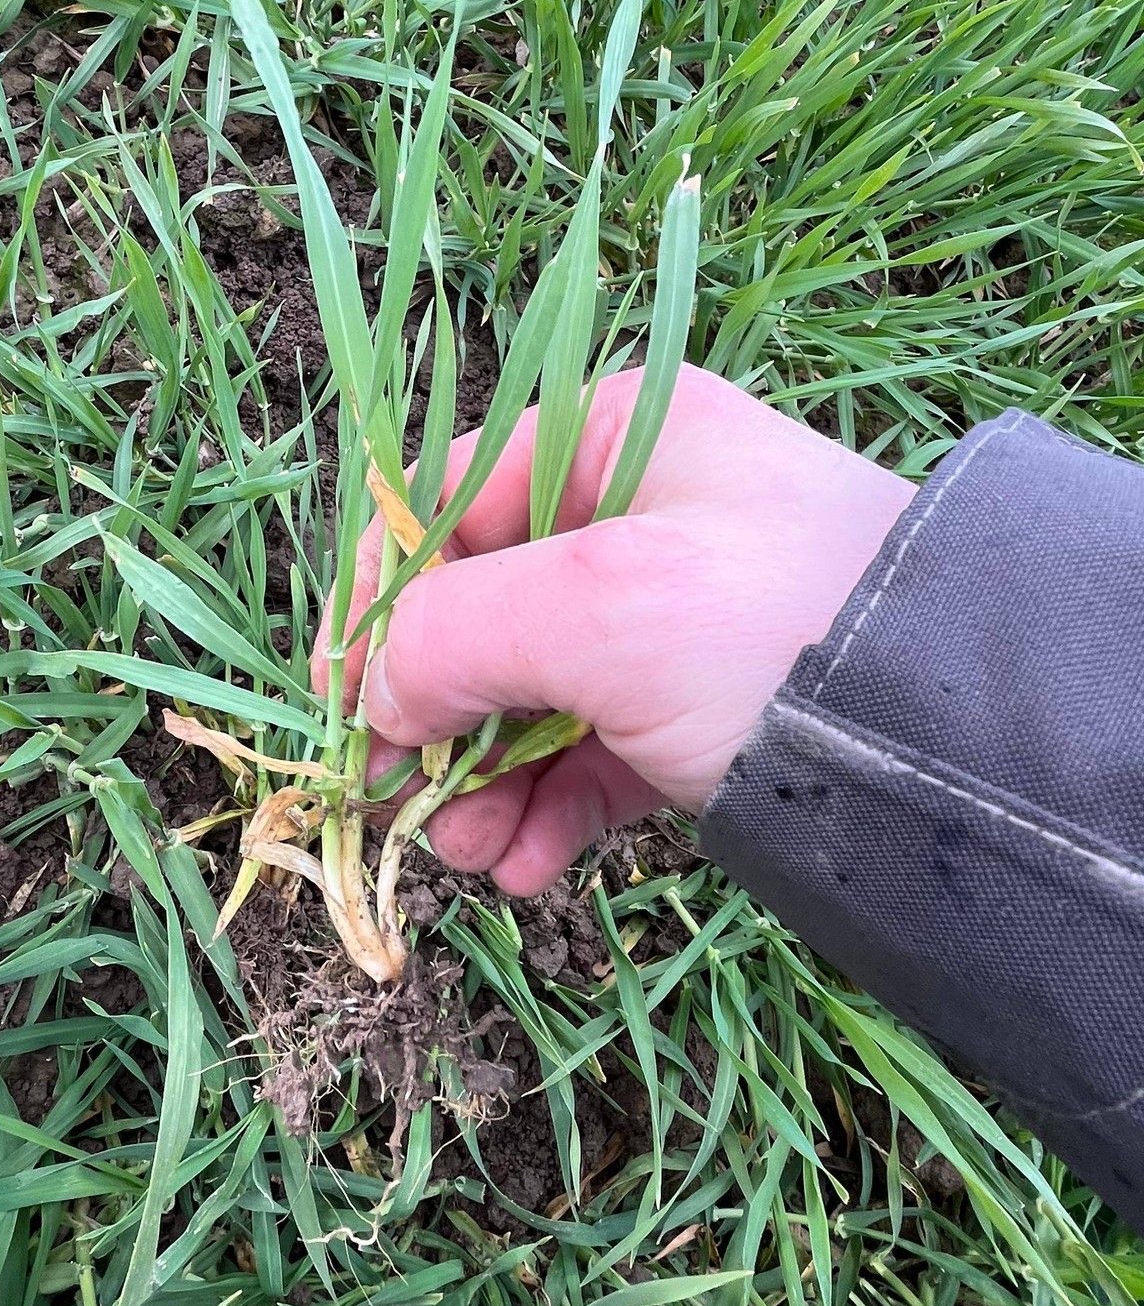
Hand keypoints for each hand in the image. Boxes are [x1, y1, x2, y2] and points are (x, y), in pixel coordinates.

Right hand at [313, 365, 913, 897]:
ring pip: (529, 696)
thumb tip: (367, 692)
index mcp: (613, 438)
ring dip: (479, 780)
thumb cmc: (776, 629)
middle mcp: (639, 516)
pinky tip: (526, 867)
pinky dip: (547, 811)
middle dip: (431, 714)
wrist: (965, 748)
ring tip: (470, 856)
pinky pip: (591, 755)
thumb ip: (453, 633)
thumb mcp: (601, 605)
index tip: (341, 702)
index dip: (379, 603)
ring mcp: (672, 620)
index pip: (443, 503)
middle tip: (397, 803)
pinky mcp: (703, 712)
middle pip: (480, 612)